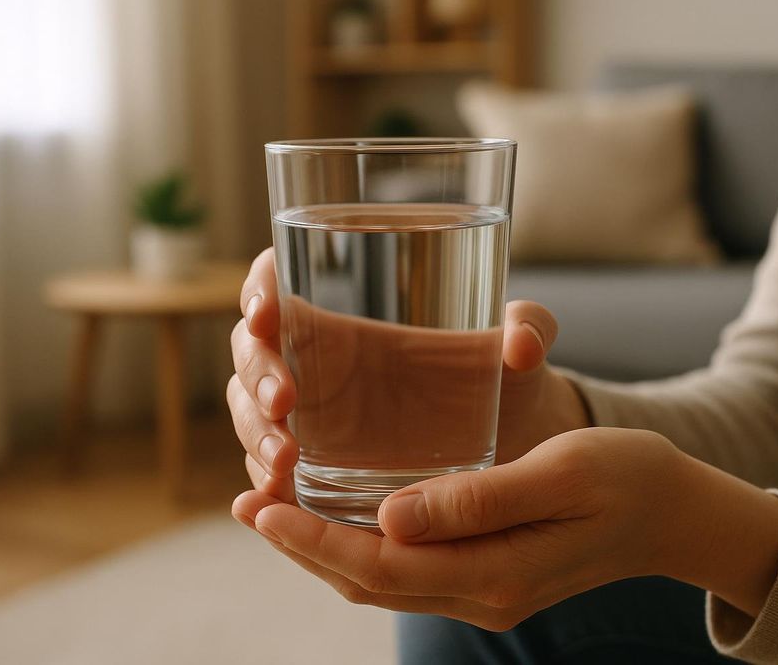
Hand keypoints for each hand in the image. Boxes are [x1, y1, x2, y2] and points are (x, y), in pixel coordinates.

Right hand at [226, 248, 589, 502]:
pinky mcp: (314, 462)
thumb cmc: (504, 377)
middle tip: (286, 404)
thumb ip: (528, 328)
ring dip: (254, 434)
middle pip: (252, 350)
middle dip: (257, 374)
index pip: (279, 280)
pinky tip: (275, 498)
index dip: (259, 290)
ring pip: (250, 411)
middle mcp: (316, 356)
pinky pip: (269, 466)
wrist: (511, 441)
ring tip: (286, 463)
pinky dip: (262, 481)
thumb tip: (520, 343)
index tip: (267, 314)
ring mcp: (310, 411)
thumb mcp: (520, 348)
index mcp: (347, 308)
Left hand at [233, 427, 777, 628]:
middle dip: (302, 550)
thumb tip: (388, 518)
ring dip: (326, 552)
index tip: (261, 509)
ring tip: (276, 513)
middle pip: (370, 581)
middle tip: (248, 507)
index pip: (380, 566)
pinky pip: (411, 571)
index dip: (312, 543)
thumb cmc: (627, 477)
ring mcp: (487, 590)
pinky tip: (344, 517)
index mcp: (496, 571)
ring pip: (385, 581)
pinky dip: (365, 548)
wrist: (677, 512)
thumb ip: (476, 500)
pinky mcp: (492, 574)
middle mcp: (483, 592)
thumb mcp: (559, 473)